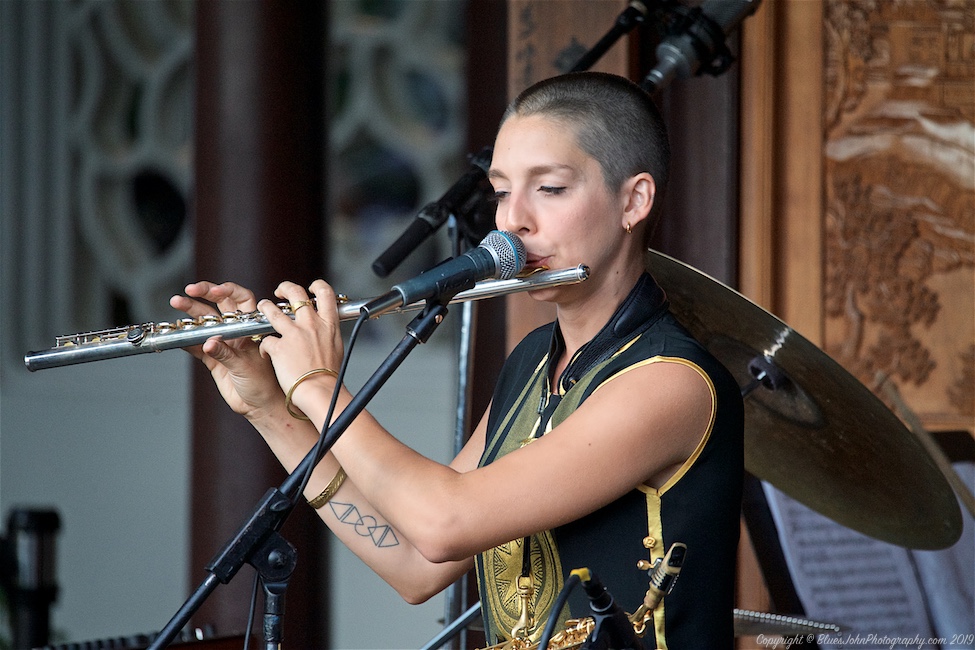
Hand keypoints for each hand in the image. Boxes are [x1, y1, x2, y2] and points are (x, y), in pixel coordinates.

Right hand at [169, 281, 284, 420]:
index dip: (229, 290)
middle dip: (204, 294)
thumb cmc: (263, 384)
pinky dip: (186, 339)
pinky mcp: (213, 358)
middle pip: (220, 305)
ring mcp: (223, 343)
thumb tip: (208, 342)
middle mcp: (237, 331)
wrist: (259, 406)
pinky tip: (175, 333)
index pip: (242, 299)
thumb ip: (225, 353)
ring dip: (191, 312)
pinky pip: (196, 345)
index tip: (216, 290)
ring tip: (176, 302)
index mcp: (250, 328)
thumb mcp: (245, 366)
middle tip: (189, 290)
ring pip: (205, 322)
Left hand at [257, 280, 345, 412]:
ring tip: (263, 308)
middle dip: (285, 287)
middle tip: (280, 291)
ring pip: (272, 310)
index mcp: (328, 324)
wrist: (321, 391)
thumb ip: (328, 334)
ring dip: (266, 307)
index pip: (325, 293)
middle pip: (296, 293)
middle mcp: (310, 325)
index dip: (316, 285)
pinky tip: (265, 354)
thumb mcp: (336, 348)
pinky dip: (263, 347)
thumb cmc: (329, 376)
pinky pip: (265, 340)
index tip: (310, 287)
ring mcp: (293, 334)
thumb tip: (325, 331)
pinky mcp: (278, 347)